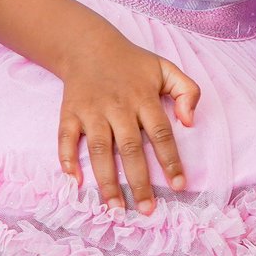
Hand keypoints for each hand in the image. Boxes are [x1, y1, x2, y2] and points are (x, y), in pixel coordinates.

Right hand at [57, 32, 200, 214]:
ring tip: (116, 209)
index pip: (161, 134)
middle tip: (148, 210)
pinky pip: (65, 138)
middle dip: (139, 182)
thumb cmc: (132, 63)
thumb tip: (190, 122)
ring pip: (99, 150)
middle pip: (130, 149)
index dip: (170, 161)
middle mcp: (118, 107)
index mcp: (144, 98)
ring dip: (107, 182)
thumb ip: (187, 91)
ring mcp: (91, 111)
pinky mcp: (70, 113)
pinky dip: (67, 159)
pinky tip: (75, 182)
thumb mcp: (165, 68)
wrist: (88, 45)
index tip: (179, 186)